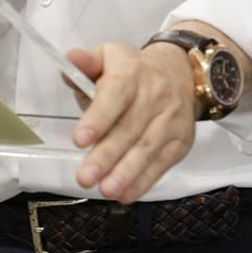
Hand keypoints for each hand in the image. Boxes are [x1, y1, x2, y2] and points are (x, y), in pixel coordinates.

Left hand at [67, 42, 196, 202]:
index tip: (79, 140)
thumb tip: (70, 59)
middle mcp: (155, 94)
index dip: (98, 118)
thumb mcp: (108, 58)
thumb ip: (85, 64)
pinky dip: (144, 181)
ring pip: (147, 148)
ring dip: (126, 173)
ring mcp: (171, 118)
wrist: (180, 73)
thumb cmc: (132, 73)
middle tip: (85, 177)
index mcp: (131, 72)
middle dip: (106, 155)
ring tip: (105, 189)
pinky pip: (162, 163)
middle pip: (129, 128)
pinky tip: (125, 193)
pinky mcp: (181, 139)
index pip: (115, 95)